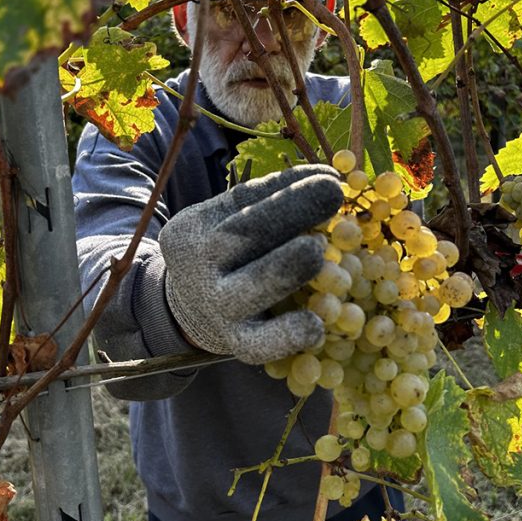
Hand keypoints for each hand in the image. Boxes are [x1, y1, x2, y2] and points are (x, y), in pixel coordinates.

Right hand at [159, 165, 342, 363]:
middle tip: (331, 194)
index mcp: (194, 228)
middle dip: (291, 211)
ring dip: (289, 266)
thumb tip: (329, 177)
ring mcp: (218, 307)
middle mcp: (199, 266)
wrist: (190, 311)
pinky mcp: (238, 344)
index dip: (289, 185)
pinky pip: (264, 343)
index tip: (330, 176)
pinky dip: (291, 334)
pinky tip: (316, 324)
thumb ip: (270, 199)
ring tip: (318, 251)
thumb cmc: (226, 254)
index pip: (244, 198)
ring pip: (253, 285)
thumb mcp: (228, 220)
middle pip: (244, 234)